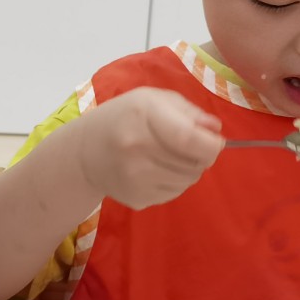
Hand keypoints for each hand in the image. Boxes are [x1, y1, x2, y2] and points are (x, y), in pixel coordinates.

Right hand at [77, 87, 224, 209]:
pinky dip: (175, 182)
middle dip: (201, 156)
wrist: (84, 152)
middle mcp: (137, 150)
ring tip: (169, 157)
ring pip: (188, 181)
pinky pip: (175, 193)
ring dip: (188, 169)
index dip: (211, 144)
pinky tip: (156, 170)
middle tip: (186, 146)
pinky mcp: (137, 199)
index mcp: (142, 117)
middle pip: (195, 164)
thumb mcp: (152, 100)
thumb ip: (188, 112)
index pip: (189, 139)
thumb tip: (215, 130)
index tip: (214, 142)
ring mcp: (135, 179)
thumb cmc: (124, 118)